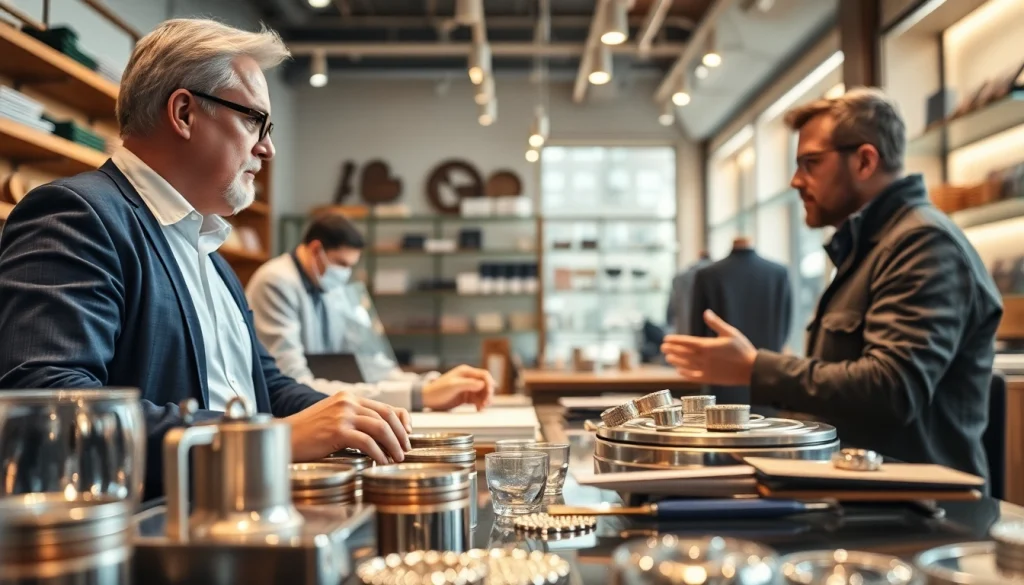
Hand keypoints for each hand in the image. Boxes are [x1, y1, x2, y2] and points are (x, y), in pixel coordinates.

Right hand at [285, 392, 410, 463]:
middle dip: (400, 434)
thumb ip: (354, 420)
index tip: (407, 435)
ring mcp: (342, 415)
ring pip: (380, 427)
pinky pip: (367, 442)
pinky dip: (378, 453)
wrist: (283, 438)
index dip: (401, 421)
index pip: (384, 406)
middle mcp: (347, 402)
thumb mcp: (333, 419)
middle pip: (386, 415)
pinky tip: (381, 462)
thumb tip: (380, 434)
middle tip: (405, 450)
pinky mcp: (337, 431)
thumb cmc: (306, 433)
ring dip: (393, 444)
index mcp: (348, 397)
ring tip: (397, 458)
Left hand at [422, 364, 495, 411]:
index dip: (489, 383)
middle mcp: (468, 378)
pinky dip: (480, 404)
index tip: (489, 393)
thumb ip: (468, 384)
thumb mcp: (453, 386)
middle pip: (485, 385)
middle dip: (488, 394)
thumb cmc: (437, 390)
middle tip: (486, 404)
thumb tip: (483, 384)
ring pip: (482, 393)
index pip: (484, 375)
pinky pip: (477, 400)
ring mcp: (467, 388)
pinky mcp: (466, 397)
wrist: (427, 399)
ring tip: (482, 408)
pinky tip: (478, 409)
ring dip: (485, 400)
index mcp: (466, 372)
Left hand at [660, 309, 757, 385]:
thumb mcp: (730, 333)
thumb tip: (706, 312)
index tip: (666, 339)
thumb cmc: (742, 349)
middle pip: (683, 353)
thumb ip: (716, 323)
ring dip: (676, 361)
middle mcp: (704, 358)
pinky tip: (679, 371)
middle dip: (672, 349)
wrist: (752, 369)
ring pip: (686, 365)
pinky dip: (685, 374)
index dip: (675, 340)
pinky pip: (693, 376)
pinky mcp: (710, 379)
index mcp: (708, 346)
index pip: (686, 342)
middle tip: (663, 347)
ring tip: (668, 358)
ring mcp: (706, 370)